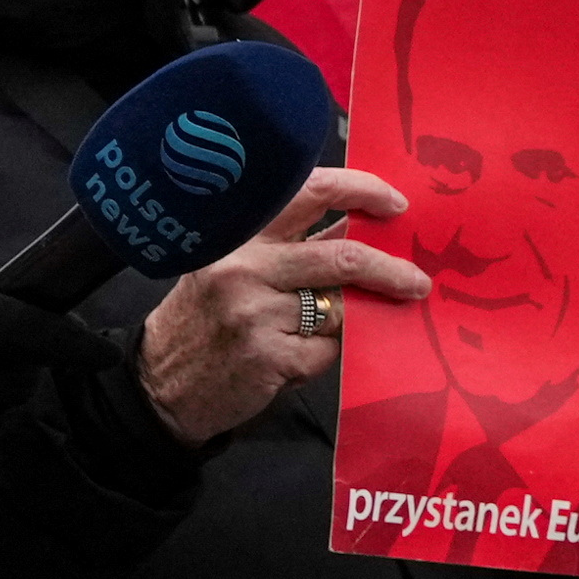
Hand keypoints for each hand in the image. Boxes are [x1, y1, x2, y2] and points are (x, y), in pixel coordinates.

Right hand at [137, 168, 417, 445]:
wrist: (161, 388)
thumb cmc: (206, 322)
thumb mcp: (235, 270)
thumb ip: (292, 249)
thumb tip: (367, 233)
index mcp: (240, 236)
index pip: (310, 191)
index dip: (362, 190)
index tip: (396, 204)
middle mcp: (244, 267)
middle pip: (344, 256)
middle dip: (391, 270)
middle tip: (418, 281)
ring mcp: (255, 312)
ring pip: (340, 309)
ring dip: (345, 322)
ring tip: (325, 332)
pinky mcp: (268, 355)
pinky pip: (326, 351)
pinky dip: (322, 357)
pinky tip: (291, 361)